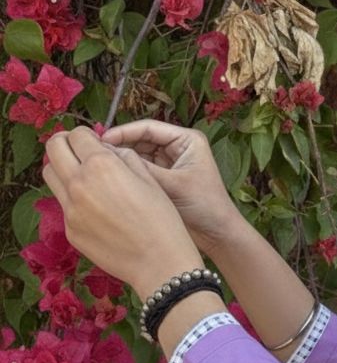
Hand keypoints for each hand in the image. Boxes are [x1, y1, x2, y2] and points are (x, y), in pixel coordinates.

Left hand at [42, 126, 204, 297]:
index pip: (77, 134)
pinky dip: (73, 196)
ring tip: (81, 174)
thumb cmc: (162, 219)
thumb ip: (123, 157)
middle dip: (65, 142)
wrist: (158, 262)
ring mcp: (70, 208)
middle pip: (54, 148)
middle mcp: (79, 183)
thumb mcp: (149, 179)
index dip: (87, 134)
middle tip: (78, 148)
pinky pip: (63, 203)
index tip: (94, 140)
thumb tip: (106, 150)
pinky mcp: (70, 229)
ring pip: (50, 174)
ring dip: (62, 166)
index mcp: (102, 165)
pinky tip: (95, 207)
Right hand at [99, 118, 238, 257]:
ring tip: (98, 167)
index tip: (100, 142)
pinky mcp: (164, 178)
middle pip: (140, 139)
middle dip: (119, 146)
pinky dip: (128, 173)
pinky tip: (110, 179)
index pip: (148, 127)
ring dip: (122, 160)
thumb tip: (109, 155)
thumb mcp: (172, 185)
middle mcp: (177, 147)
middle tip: (93, 155)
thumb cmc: (204, 206)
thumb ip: (142, 169)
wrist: (217, 234)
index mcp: (186, 139)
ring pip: (138, 154)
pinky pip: (141, 170)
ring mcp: (170, 163)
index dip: (123, 132)